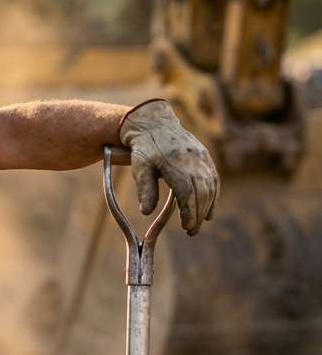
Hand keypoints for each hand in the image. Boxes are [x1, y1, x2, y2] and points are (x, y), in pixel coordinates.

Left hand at [119, 99, 218, 235]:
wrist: (154, 123)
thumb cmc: (144, 148)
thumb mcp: (139, 167)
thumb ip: (145, 188)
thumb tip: (146, 212)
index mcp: (175, 162)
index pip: (187, 192)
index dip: (189, 211)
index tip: (186, 227)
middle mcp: (192, 159)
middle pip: (201, 192)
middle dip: (197, 214)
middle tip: (191, 231)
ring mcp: (201, 157)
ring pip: (210, 187)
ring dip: (206, 208)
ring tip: (197, 224)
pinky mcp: (205, 156)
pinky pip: (213, 179)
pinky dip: (213, 196)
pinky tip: (209, 211)